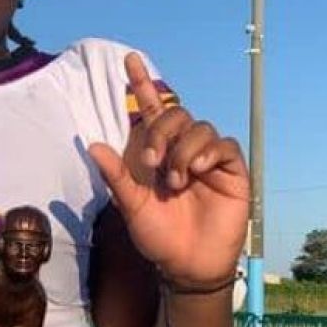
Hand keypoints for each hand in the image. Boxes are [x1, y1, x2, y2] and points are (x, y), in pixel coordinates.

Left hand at [89, 53, 248, 289]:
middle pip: (177, 115)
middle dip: (161, 132)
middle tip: (150, 161)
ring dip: (184, 150)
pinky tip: (197, 170)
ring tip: (175, 180)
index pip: (152, 111)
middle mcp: (184, 150)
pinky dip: (209, 153)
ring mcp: (210, 160)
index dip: (143, 85)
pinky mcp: (233, 173)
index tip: (130, 60)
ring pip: (201, 128)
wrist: (185, 266)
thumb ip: (116, 176)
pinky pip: (226, 146)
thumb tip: (92, 146)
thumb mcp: (131, 206)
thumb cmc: (158, 237)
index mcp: (159, 153)